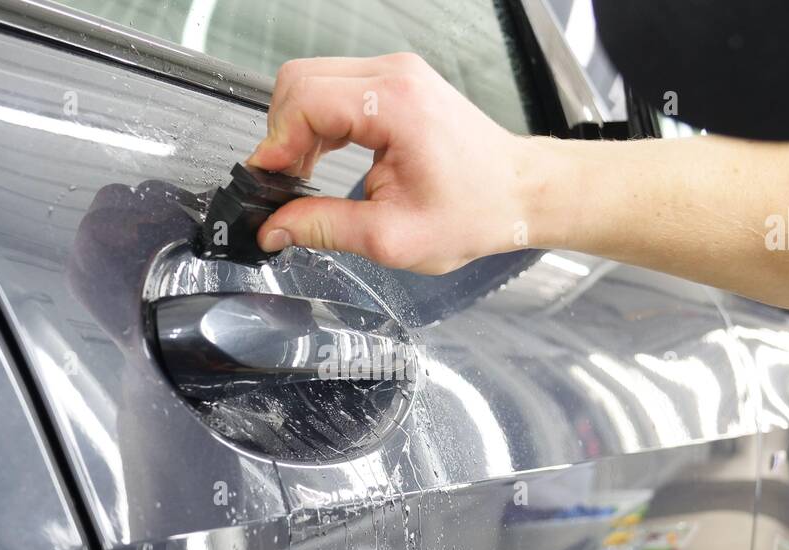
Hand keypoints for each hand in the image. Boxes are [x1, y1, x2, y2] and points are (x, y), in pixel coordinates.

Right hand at [247, 53, 532, 273]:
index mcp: (396, 103)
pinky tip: (324, 158)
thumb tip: (273, 228)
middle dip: (282, 133)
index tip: (270, 182)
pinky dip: (318, 122)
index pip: (304, 101)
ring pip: (312, 81)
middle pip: (300, 81)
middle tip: (286, 182)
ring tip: (306, 175)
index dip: (277, 144)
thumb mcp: (391, 236)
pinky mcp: (396, 83)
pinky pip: (334, 88)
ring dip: (298, 128)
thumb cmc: (475, 211)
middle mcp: (395, 75)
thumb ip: (324, 228)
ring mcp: (396, 73)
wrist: (518, 194)